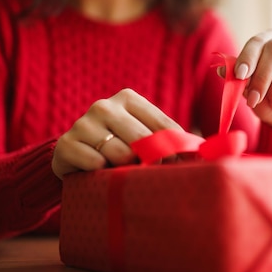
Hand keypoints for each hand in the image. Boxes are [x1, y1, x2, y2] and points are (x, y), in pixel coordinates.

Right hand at [52, 88, 182, 178]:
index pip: (162, 124)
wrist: (74, 158)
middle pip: (142, 139)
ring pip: (120, 153)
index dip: (175, 148)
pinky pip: (95, 163)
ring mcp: (83, 123)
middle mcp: (104, 105)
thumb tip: (205, 148)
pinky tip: (98, 172)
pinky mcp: (66, 144)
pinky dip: (101, 173)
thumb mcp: (142, 136)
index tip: (181, 165)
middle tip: (150, 172)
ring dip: (124, 167)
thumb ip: (167, 137)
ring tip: (120, 169)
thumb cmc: (118, 147)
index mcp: (128, 98)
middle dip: (151, 160)